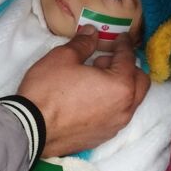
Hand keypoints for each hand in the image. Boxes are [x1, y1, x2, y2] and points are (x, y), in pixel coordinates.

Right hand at [17, 29, 148, 156]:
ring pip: (130, 101)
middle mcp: (124, 108)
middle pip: (140, 83)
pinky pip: (116, 115)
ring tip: (95, 78)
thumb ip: (83, 44)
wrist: (31, 129)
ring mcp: (114, 126)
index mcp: (120, 86)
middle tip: (106, 59)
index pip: (128, 59)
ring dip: (120, 86)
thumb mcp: (63, 58)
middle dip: (128, 68)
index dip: (123, 44)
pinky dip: (110, 103)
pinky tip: (89, 97)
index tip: (119, 37)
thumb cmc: (48, 90)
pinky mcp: (102, 137)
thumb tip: (92, 33)